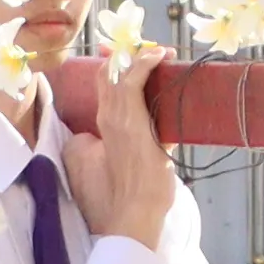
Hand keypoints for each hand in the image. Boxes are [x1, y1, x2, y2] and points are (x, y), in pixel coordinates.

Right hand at [63, 54, 176, 251]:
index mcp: (99, 129)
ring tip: (159, 52)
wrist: (133, 213)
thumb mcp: (131, 162)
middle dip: (127, 56)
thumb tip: (165, 130)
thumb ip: (139, 142)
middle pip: (109, 74)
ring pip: (121, 74)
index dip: (114, 66)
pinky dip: (146, 64)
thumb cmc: (131, 197)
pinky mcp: (134, 120)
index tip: (128, 56)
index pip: (103, 86)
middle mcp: (105, 119)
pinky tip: (159, 56)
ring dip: (141, 57)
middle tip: (148, 50)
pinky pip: (135, 81)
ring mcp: (118, 118)